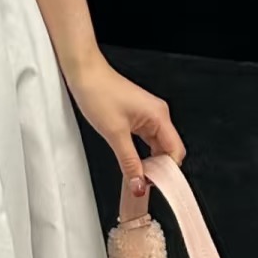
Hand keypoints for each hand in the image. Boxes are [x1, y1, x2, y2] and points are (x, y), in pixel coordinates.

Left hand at [65, 55, 186, 204]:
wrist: (83, 72)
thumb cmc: (98, 91)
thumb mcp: (114, 133)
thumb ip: (129, 162)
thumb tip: (139, 184)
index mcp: (159, 116)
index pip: (175, 151)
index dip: (167, 172)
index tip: (154, 185)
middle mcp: (157, 114)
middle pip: (168, 150)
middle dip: (158, 168)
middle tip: (142, 184)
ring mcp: (147, 114)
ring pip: (156, 145)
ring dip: (148, 161)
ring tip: (136, 176)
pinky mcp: (137, 114)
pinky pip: (146, 138)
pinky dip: (141, 152)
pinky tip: (132, 161)